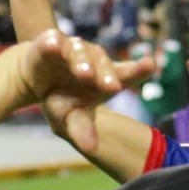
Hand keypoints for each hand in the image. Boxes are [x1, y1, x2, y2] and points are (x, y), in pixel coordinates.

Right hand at [16, 30, 152, 154]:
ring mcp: (73, 49)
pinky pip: (53, 41)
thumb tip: (90, 148)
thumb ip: (83, 130)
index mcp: (105, 76)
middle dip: (106, 74)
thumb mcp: (73, 118)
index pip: (126, 73)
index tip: (149, 65)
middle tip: (112, 87)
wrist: (39, 80)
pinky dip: (53, 43)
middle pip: (103, 64)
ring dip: (82, 62)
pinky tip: (54, 45)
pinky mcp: (52, 42)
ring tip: (85, 75)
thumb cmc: (66, 100)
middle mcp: (93, 59)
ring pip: (80, 51)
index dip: (138, 70)